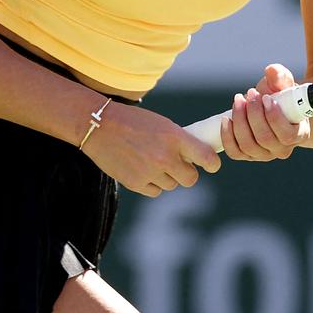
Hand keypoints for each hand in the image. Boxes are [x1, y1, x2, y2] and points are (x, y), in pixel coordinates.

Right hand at [83, 103, 220, 196]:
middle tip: (179, 164)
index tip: (211, 165)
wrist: (100, 126)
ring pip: (171, 185)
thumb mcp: (162, 124)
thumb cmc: (133, 121)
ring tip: (153, 161)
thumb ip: (179, 141)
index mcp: (175, 137)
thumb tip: (197, 157)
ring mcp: (150, 172)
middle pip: (190, 178)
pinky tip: (142, 169)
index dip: (212, 163)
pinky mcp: (135, 183)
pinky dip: (152, 184)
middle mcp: (165, 156)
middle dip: (187, 173)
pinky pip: (155, 191)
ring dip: (167, 177)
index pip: (206, 157)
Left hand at [221, 63, 309, 160]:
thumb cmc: (280, 95)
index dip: (274, 117)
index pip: (287, 135)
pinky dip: (227, 136)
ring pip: (248, 145)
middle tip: (250, 93)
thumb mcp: (283, 83)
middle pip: (264, 138)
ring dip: (239, 120)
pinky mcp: (247, 155)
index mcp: (299, 135)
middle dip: (253, 114)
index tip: (265, 97)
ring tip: (239, 100)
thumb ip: (281, 76)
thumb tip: (272, 71)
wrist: (269, 105)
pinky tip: (226, 119)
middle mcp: (282, 149)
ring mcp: (264, 155)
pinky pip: (235, 152)